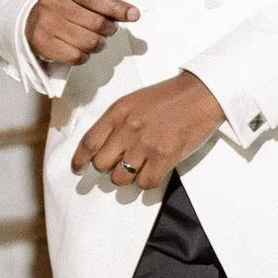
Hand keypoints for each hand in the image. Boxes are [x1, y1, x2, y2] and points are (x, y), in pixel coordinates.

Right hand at [25, 0, 140, 71]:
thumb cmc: (64, 5)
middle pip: (95, 23)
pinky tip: (81, 48)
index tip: (133, 15)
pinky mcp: (43, 45)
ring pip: (89, 42)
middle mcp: (51, 3)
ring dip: (99, 44)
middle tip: (108, 29)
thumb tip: (132, 13)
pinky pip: (76, 57)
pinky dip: (85, 55)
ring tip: (96, 39)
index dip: (116, 8)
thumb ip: (105, 1)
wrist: (31, 18)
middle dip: (109, 29)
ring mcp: (45, 25)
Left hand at [71, 71, 224, 194]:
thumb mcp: (134, 102)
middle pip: (101, 164)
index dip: (80, 159)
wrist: (199, 95)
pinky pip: (144, 183)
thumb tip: (104, 146)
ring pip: (121, 177)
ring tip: (139, 166)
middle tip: (119, 164)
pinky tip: (153, 170)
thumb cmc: (169, 98)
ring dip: (127, 177)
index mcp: (118, 112)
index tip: (77, 168)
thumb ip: (117, 121)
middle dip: (108, 168)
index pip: (89, 142)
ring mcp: (145, 144)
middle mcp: (128, 128)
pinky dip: (147, 181)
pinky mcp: (164, 157)